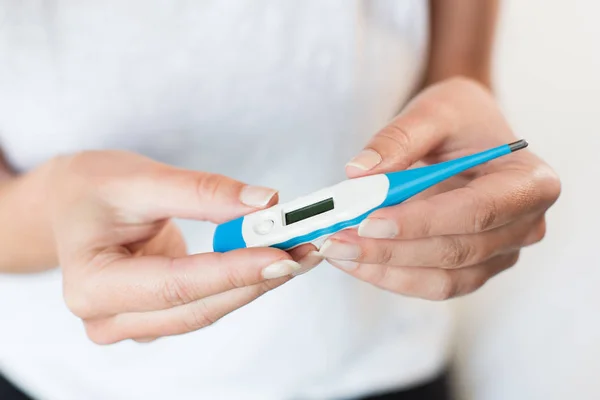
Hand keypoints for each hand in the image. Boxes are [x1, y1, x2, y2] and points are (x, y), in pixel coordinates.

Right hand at [47, 151, 317, 343]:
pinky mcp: (155, 317)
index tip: (281, 255)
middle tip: (307, 249)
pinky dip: (240, 282)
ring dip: (256, 283)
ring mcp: (132, 323)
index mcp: (92, 284)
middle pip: (198, 306)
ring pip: (207, 310)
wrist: (72, 205)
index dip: (233, 271)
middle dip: (257, 279)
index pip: (176, 284)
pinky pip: (205, 304)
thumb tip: (265, 203)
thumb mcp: (141, 178)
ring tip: (301, 251)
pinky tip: (271, 259)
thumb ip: (203, 192)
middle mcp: (109, 317)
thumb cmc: (93, 188)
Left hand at [320, 77, 560, 299]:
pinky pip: (432, 283)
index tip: (368, 221)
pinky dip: (390, 275)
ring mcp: (501, 254)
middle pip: (456, 251)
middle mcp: (525, 226)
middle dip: (390, 250)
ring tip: (336, 251)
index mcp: (530, 182)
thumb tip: (358, 173)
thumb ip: (398, 138)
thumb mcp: (434, 109)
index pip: (477, 211)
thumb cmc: (460, 119)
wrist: (468, 136)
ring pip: (442, 278)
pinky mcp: (474, 268)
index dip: (422, 222)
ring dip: (384, 269)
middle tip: (335, 241)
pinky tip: (355, 260)